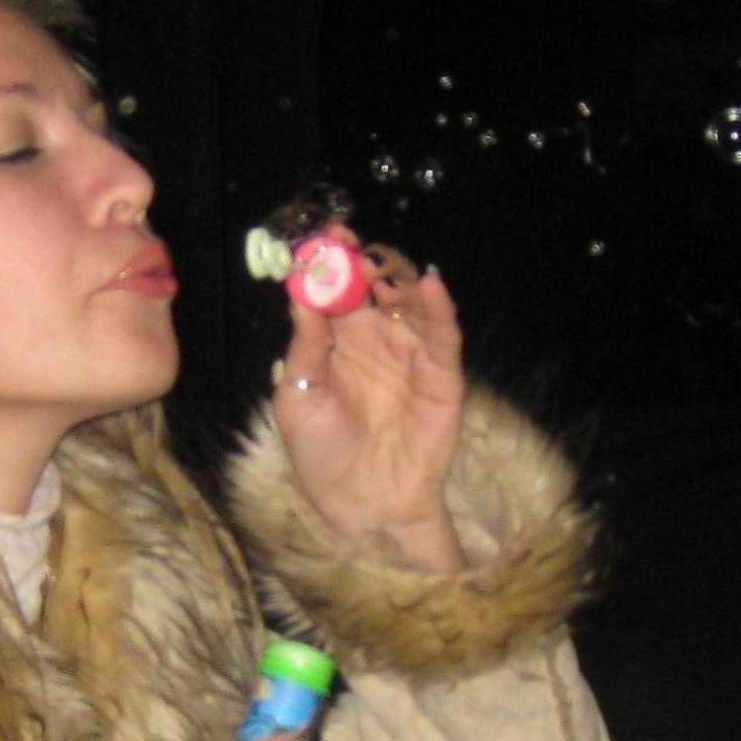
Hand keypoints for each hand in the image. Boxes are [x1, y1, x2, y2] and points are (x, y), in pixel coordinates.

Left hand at [272, 228, 467, 571]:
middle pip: (377, 284)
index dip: (333, 259)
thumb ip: (304, 346)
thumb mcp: (296, 398)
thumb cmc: (321, 453)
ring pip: (411, 301)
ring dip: (398, 277)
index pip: (337, 287)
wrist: (361, 504)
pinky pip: (443, 336)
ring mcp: (410, 354)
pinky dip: (440, 308)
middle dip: (366, 261)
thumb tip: (301, 292)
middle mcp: (375, 339)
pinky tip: (431, 285)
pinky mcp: (441, 376)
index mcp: (336, 340)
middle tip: (353, 248)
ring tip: (381, 269)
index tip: (327, 236)